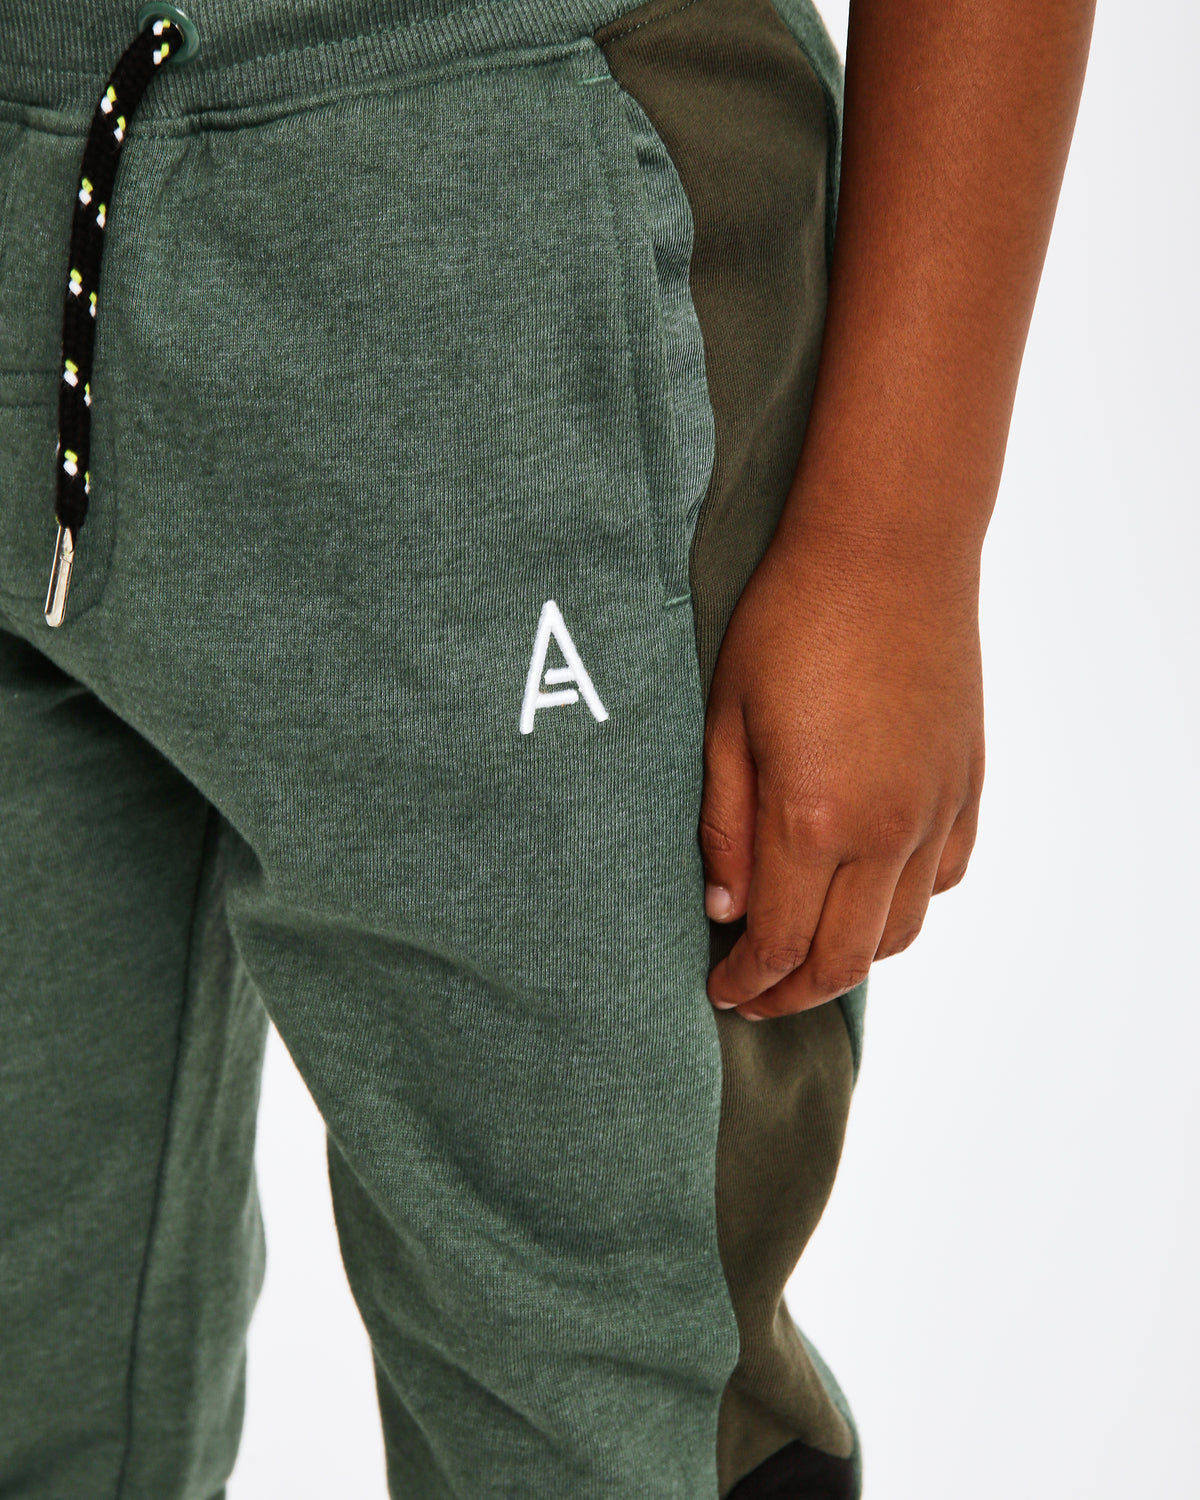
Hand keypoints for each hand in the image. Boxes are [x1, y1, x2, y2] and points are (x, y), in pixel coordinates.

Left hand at [700, 514, 985, 1020]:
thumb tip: (723, 909)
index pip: (778, 943)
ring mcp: (936, 811)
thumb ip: (724, 827)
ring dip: (850, 959)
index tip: (719, 989)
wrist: (887, 551)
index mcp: (812, 819)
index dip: (746, 982)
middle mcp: (886, 831)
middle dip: (792, 994)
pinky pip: (944, 878)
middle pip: (845, 959)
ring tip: (804, 950)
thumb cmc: (789, 623)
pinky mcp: (966, 786)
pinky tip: (867, 891)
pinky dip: (903, 907)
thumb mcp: (725, 723)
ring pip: (902, 931)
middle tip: (753, 995)